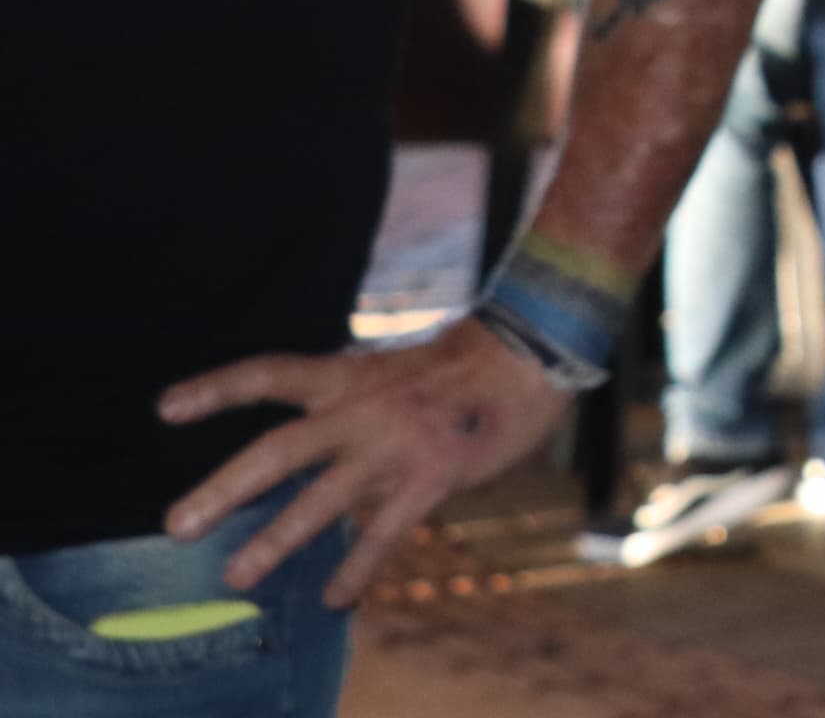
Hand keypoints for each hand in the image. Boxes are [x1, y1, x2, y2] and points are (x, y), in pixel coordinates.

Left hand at [158, 320, 575, 605]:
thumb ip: (357, 404)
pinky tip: (335, 598)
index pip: (271, 374)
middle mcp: (363, 408)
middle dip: (224, 488)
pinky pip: (382, 531)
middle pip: (279, 450)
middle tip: (178, 525)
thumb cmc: (469, 360)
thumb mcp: (397, 368)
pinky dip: (356, 567)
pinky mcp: (432, 476)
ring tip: (237, 576)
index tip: (164, 408)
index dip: (217, 389)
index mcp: (351, 374)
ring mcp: (395, 444)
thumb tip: (322, 451)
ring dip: (275, 541)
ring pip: (320, 500)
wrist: (534, 349)